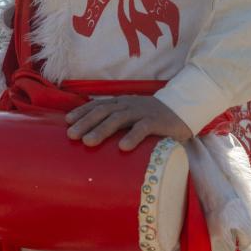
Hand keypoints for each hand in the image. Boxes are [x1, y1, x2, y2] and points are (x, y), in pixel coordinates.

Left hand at [66, 95, 192, 150]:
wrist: (183, 110)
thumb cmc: (152, 118)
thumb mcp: (132, 117)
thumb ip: (117, 124)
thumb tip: (93, 138)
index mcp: (121, 103)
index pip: (98, 105)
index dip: (82, 111)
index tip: (67, 121)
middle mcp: (128, 105)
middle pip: (103, 111)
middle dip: (85, 122)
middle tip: (71, 135)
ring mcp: (142, 112)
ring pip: (118, 119)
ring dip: (101, 130)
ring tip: (88, 142)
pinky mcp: (157, 121)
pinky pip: (142, 128)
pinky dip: (132, 137)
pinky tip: (122, 147)